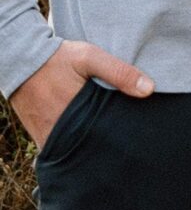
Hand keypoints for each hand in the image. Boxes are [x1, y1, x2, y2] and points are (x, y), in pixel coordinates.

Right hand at [9, 40, 154, 148]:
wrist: (22, 61)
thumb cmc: (58, 58)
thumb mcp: (90, 57)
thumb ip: (119, 72)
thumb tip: (149, 89)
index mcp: (77, 113)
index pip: (107, 137)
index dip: (123, 139)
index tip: (138, 140)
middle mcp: (61, 132)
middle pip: (93, 148)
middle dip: (110, 148)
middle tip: (128, 148)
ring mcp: (50, 138)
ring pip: (77, 152)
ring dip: (92, 149)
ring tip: (110, 146)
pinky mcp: (42, 139)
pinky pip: (62, 151)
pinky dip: (75, 148)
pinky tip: (89, 142)